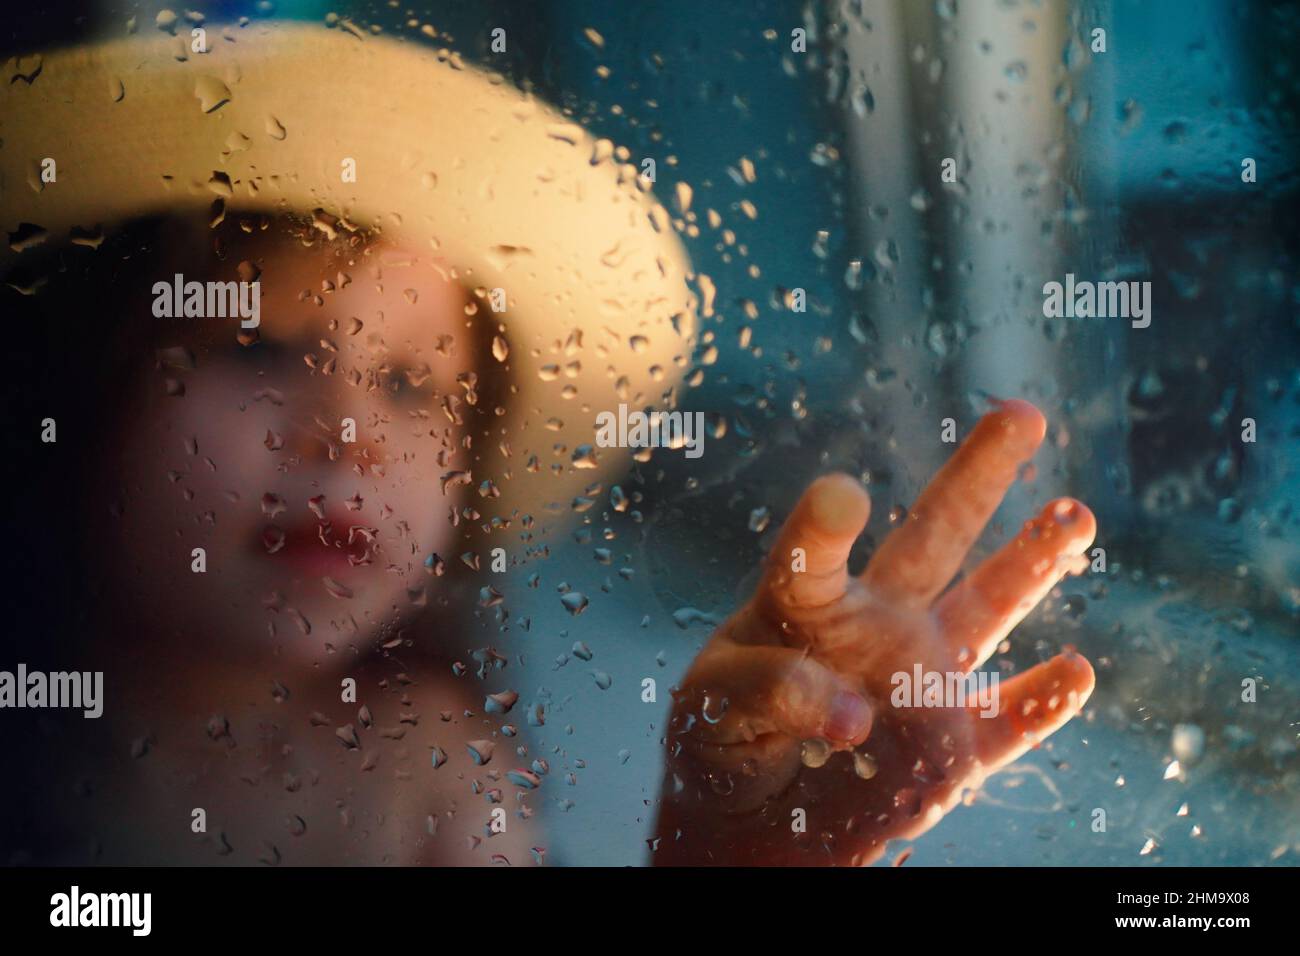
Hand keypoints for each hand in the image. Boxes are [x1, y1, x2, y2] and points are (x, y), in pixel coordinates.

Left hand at [654, 400, 1096, 865]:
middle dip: (978, 475)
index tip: (840, 499)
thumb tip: (855, 710)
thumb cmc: (719, 749)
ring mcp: (921, 682)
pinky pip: (1008, 724)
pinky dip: (1043, 704)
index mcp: (806, 607)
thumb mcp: (713, 713)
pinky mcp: (952, 752)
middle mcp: (875, 626)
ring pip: (988, 609)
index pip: (813, 555)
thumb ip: (770, 691)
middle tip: (1021, 413)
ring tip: (1075, 513)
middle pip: (934, 536)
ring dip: (1032, 563)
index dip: (824, 526)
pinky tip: (1076, 672)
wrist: (750, 825)